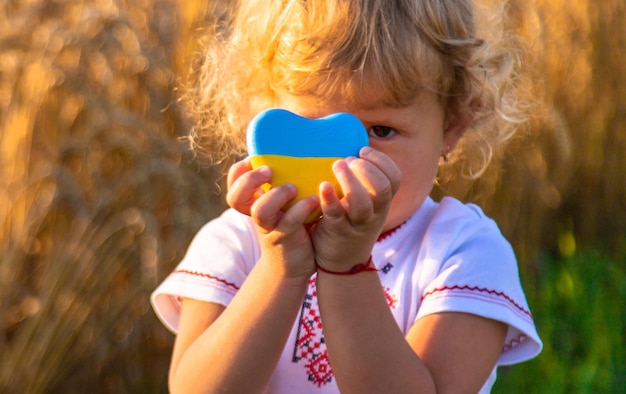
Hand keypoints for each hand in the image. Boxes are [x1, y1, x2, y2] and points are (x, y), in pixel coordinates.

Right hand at [226, 158, 318, 277]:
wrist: (295, 265)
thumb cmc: (293, 227)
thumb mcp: (284, 206)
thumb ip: (284, 186)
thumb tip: (300, 154)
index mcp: (254, 203)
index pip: (234, 185)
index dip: (237, 172)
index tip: (252, 160)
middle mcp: (257, 215)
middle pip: (236, 197)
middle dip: (249, 180)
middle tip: (268, 171)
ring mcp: (269, 228)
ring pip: (260, 211)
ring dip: (276, 195)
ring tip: (293, 188)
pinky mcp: (286, 238)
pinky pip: (290, 221)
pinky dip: (302, 208)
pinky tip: (314, 201)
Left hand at [311, 147, 400, 270]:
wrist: (342, 264)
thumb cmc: (350, 224)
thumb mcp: (365, 205)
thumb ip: (363, 182)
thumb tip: (351, 148)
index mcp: (382, 203)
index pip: (394, 178)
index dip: (381, 161)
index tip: (362, 150)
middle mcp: (375, 214)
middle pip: (383, 188)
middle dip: (367, 168)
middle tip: (347, 160)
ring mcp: (356, 225)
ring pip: (362, 204)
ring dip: (351, 181)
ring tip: (337, 165)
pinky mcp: (337, 233)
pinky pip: (335, 215)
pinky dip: (329, 199)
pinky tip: (323, 185)